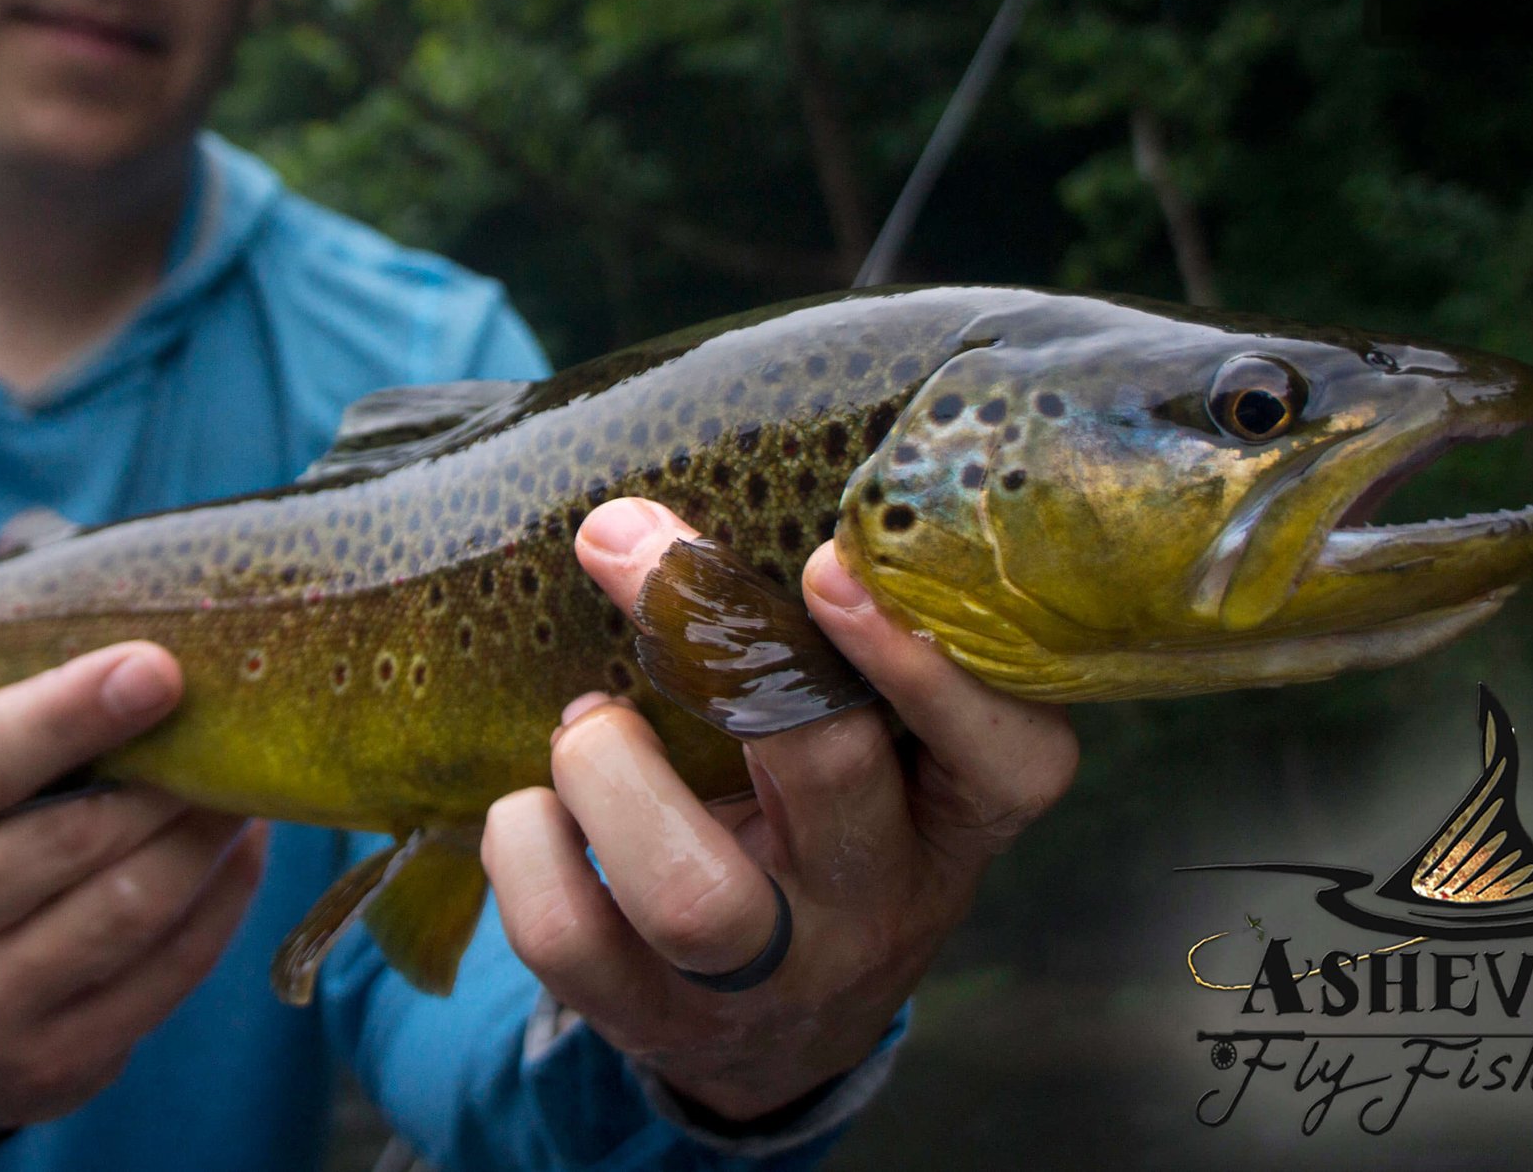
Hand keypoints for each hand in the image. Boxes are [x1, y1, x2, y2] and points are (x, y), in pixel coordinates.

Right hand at [0, 643, 266, 1132]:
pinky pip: (168, 972)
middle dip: (169, 777)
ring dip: (206, 838)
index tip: (159, 668)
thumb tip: (140, 656)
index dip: (73, 710)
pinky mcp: (53, 1064)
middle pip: (74, 837)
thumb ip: (5, 724)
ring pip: (131, 908)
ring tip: (242, 787)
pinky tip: (238, 854)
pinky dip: (222, 902)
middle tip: (230, 728)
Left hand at [483, 498, 1079, 1122]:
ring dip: (607, 767)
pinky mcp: (654, 1023)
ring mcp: (768, 978)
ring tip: (586, 722)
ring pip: (690, 890)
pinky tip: (529, 810)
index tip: (827, 564)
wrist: (774, 1040)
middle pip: (828, 773)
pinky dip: (525, 847)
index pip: (1006, 757)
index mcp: (954, 819)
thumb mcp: (877, 753)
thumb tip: (693, 493)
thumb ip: (832, 648)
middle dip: (714, 638)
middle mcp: (876, 902)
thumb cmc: (820, 833)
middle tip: (631, 542)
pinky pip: (569, 939)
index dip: (923, 666)